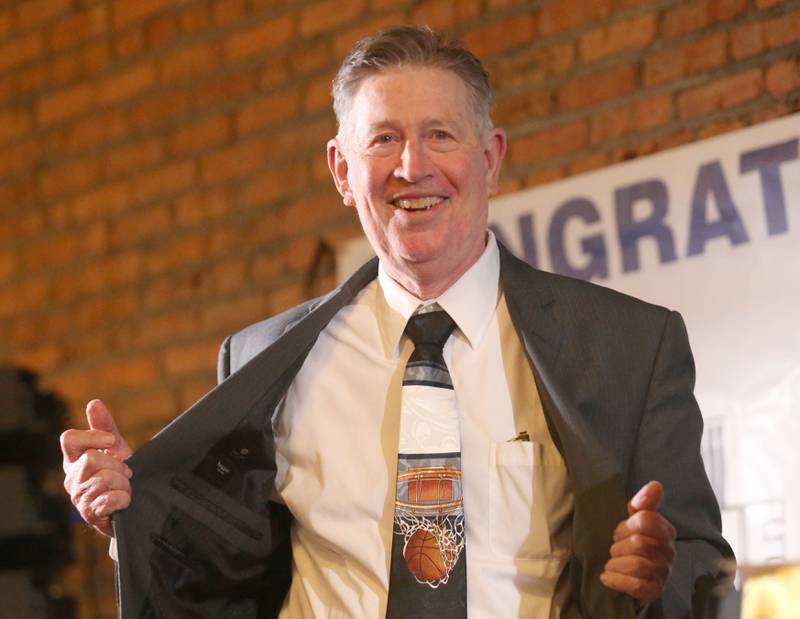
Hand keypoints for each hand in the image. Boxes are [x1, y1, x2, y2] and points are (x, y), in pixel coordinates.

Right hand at [61, 399, 132, 536]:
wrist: (128, 503)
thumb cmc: (117, 471)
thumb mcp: (114, 447)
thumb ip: (104, 426)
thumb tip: (94, 403)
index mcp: (74, 459)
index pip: (69, 439)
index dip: (92, 437)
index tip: (111, 441)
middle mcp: (72, 478)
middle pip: (91, 459)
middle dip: (117, 464)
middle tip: (125, 471)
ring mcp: (79, 498)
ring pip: (104, 479)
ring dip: (124, 483)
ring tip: (124, 487)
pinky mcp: (91, 515)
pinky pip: (110, 500)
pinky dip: (123, 498)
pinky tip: (124, 500)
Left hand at [600, 480, 675, 607]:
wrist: (630, 576)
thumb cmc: (631, 542)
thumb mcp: (632, 519)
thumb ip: (643, 502)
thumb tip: (655, 485)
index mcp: (665, 530)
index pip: (645, 520)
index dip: (625, 526)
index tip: (618, 533)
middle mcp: (669, 552)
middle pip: (638, 543)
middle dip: (618, 547)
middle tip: (614, 550)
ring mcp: (663, 573)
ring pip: (636, 565)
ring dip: (615, 564)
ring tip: (612, 564)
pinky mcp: (654, 591)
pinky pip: (636, 585)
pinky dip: (617, 580)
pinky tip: (607, 577)